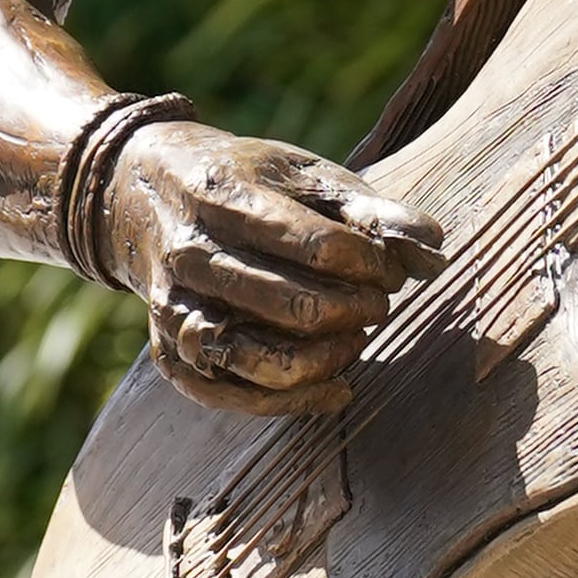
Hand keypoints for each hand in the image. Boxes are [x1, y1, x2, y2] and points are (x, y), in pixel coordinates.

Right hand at [98, 120, 441, 406]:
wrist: (144, 193)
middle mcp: (190, 257)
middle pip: (296, 308)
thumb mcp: (303, 175)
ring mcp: (174, 310)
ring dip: (330, 359)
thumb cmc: (246, 183)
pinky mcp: (170, 354)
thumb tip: (433, 247)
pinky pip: (235, 398)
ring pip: (266, 362)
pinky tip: (338, 387)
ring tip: (356, 338)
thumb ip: (370, 209)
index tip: (387, 265)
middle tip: (377, 302)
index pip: (317, 246)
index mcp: (224, 198)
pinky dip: (295, 403)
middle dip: (358, 310)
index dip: (370, 263)